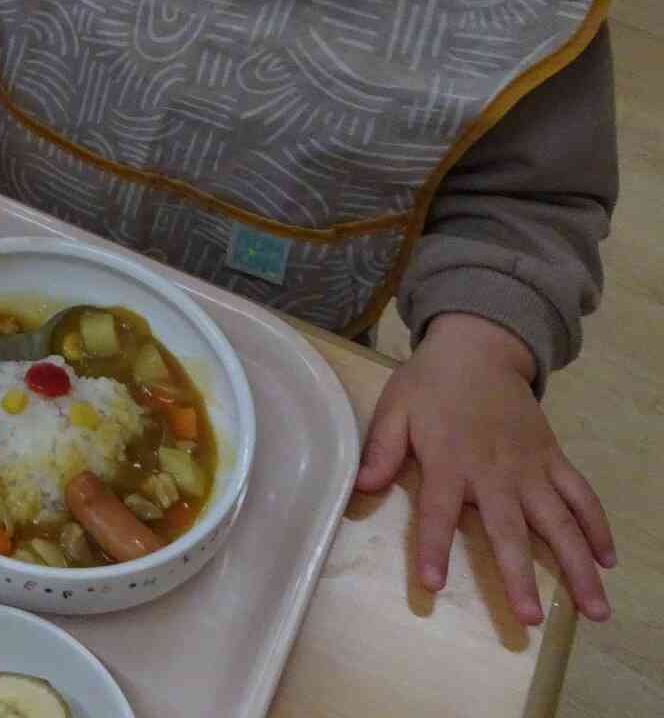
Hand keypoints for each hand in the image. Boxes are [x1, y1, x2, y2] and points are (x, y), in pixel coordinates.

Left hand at [355, 313, 613, 624]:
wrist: (478, 349)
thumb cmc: (430, 384)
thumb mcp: (394, 409)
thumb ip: (380, 449)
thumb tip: (360, 487)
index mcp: (449, 461)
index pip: (438, 512)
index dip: (434, 547)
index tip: (433, 585)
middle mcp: (494, 471)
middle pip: (508, 529)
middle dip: (519, 575)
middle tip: (530, 619)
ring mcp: (530, 467)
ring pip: (559, 521)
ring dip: (577, 566)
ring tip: (595, 609)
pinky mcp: (553, 459)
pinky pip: (581, 495)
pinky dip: (597, 526)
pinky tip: (607, 560)